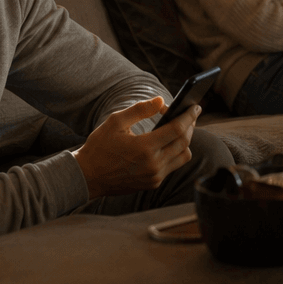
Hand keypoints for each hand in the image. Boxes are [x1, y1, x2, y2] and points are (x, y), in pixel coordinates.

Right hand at [72, 96, 199, 199]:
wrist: (87, 178)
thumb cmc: (99, 147)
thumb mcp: (115, 122)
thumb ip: (140, 110)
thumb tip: (161, 100)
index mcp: (144, 148)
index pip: (177, 129)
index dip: (189, 116)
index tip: (195, 106)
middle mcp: (153, 165)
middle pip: (184, 142)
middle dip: (190, 126)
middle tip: (189, 114)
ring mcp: (154, 177)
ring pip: (183, 156)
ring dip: (185, 141)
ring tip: (180, 128)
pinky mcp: (153, 183)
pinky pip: (173, 166)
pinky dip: (175, 153)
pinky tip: (168, 142)